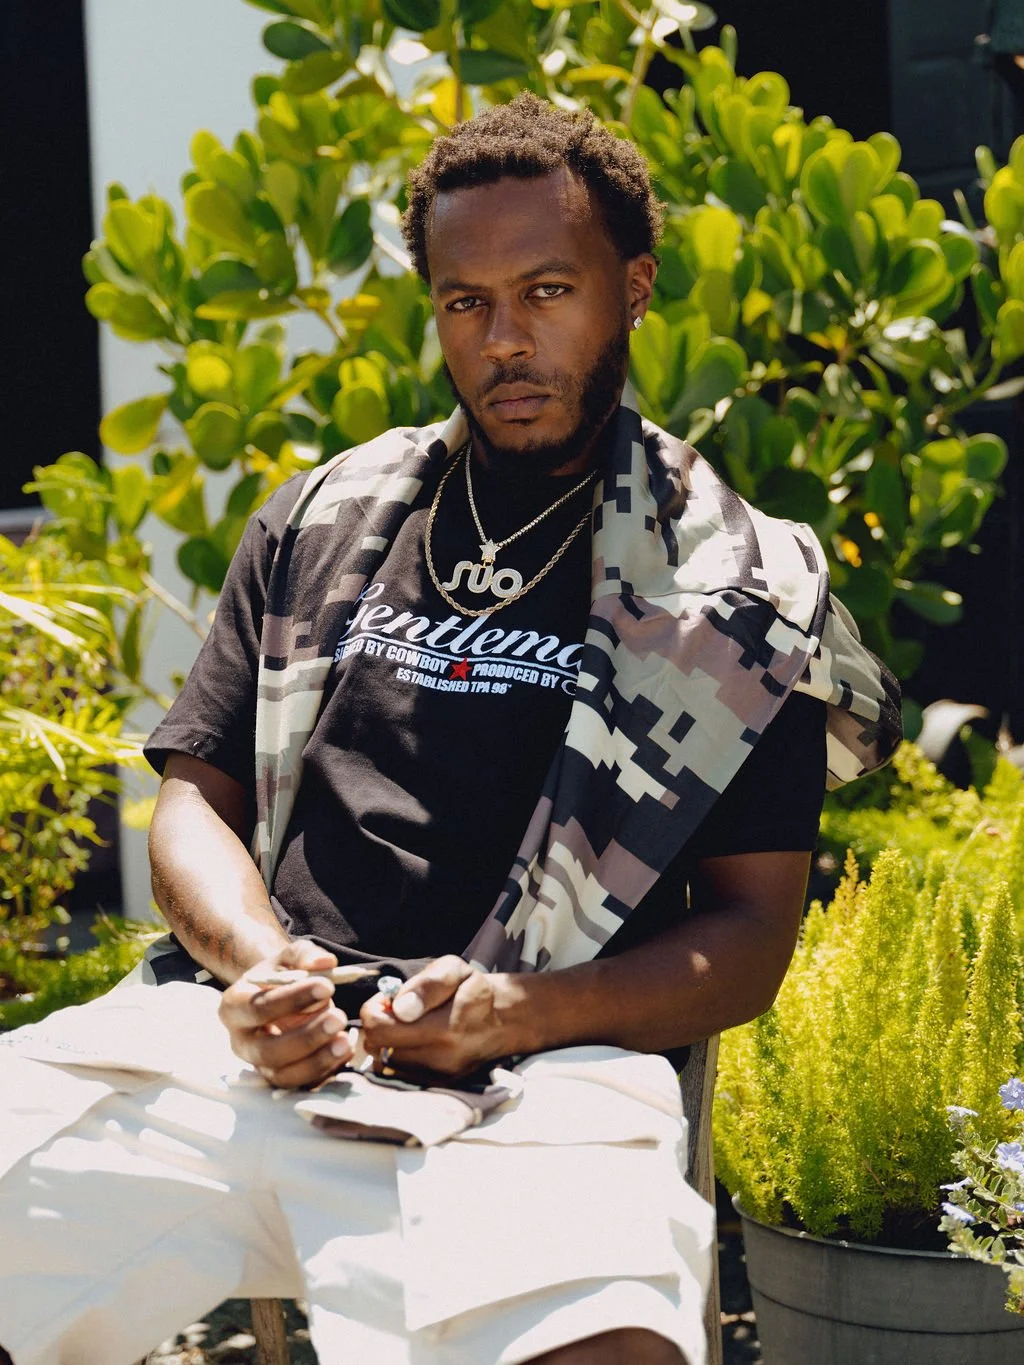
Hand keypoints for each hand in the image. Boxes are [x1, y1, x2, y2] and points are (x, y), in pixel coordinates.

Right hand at [218, 939, 352, 1087]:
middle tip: (339, 1017)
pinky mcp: (281, 1079)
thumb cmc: (281, 975)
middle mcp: (241, 1042)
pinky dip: (325, 1073)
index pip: (258, 1008)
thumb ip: (304, 955)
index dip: (292, 999)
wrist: (279, 996)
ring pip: (283, 1076)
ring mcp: (260, 1066)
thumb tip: (324, 963)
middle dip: (306, 1037)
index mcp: (234, 1007)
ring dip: (317, 1061)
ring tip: (345, 1041)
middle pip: (268, 1050)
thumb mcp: (288, 957)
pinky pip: (302, 1086)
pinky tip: (345, 1053)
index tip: (327, 986)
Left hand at [360, 954, 521, 1078]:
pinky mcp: (437, 1086)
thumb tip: (399, 1008)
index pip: (379, 1030)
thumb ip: (426, 985)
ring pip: (385, 1063)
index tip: (388, 1000)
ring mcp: (438, 1077)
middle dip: (377, 1028)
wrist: (503, 1021)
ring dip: (388, 1044)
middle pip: (377, 1049)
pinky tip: (414, 1042)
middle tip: (394, 1013)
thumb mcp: (454, 970)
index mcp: (443, 1029)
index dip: (374, 1010)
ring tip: (407, 1027)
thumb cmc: (473, 990)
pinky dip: (399, 1057)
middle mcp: (439, 1059)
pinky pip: (399, 1074)